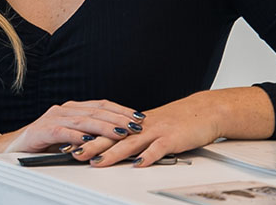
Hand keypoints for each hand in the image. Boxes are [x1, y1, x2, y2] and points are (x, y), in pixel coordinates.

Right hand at [0, 99, 144, 163]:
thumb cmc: (43, 144)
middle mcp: (64, 109)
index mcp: (73, 108)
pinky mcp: (41, 131)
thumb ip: (87, 133)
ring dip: (104, 126)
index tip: (139, 116)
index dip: (121, 110)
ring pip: (83, 120)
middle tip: (136, 124)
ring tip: (121, 132)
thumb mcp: (69, 137)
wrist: (10, 149)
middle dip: (119, 118)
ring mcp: (52, 118)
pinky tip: (89, 139)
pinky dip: (77, 135)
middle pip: (97, 111)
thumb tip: (116, 137)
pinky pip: (62, 132)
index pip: (102, 105)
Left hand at [70, 87, 274, 166]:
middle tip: (74, 152)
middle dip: (93, 145)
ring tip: (97, 162)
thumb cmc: (180, 120)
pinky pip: (159, 149)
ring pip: (131, 142)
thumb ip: (136, 137)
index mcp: (137, 123)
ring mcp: (158, 131)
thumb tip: (116, 148)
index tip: (71, 143)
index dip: (89, 137)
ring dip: (113, 152)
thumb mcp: (154, 127)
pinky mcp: (173, 138)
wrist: (204, 110)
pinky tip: (138, 165)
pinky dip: (148, 157)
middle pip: (114, 136)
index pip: (108, 130)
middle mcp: (144, 125)